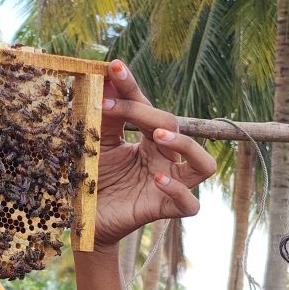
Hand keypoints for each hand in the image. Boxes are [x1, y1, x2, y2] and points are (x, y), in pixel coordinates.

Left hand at [90, 61, 220, 249]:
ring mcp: (169, 185)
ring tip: (158, 137)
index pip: (146, 106)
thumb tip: (104, 78)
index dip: (131, 86)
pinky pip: (189, 203)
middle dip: (144, 112)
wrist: (84, 222)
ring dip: (186, 145)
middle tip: (110, 108)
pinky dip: (178, 190)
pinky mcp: (165, 210)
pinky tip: (157, 180)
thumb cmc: (93, 182)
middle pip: (173, 126)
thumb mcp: (96, 144)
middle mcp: (164, 159)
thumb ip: (103, 117)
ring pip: (204, 164)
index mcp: (148, 140)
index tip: (113, 68)